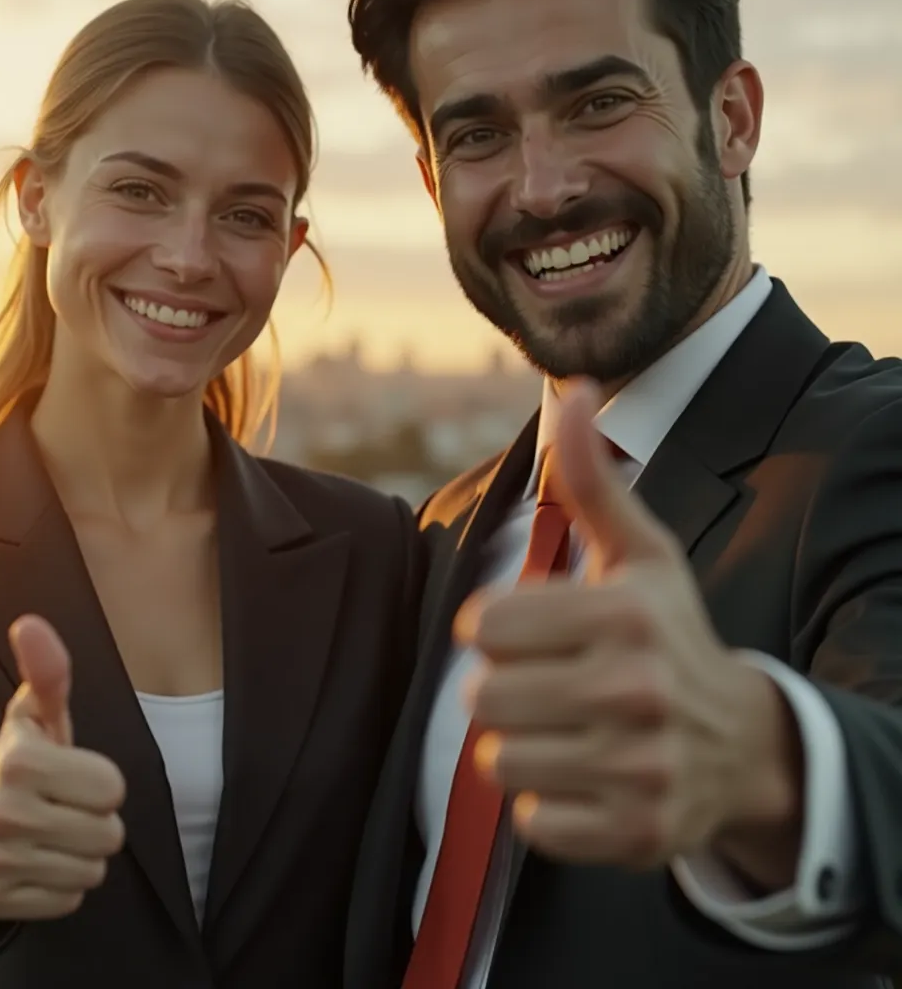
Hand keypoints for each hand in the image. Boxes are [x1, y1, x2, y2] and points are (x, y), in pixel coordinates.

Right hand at [0, 615, 126, 919]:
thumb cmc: (28, 759)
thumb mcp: (41, 714)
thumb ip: (48, 671)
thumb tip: (30, 623)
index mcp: (17, 762)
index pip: (113, 789)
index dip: (103, 781)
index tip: (76, 774)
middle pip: (108, 835)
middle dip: (97, 820)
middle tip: (67, 806)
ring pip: (92, 870)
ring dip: (83, 853)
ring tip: (56, 831)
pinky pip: (69, 900)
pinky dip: (62, 884)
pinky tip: (40, 860)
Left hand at [458, 379, 800, 878]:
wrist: (740, 743)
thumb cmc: (669, 634)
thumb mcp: (640, 553)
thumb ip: (590, 479)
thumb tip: (573, 390)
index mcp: (626, 614)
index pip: (485, 627)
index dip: (496, 628)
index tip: (528, 631)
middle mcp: (636, 691)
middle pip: (483, 697)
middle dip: (503, 687)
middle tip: (546, 683)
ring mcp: (639, 768)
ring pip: (498, 761)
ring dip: (518, 744)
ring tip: (563, 727)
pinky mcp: (635, 833)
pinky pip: (531, 822)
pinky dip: (544, 801)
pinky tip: (583, 773)